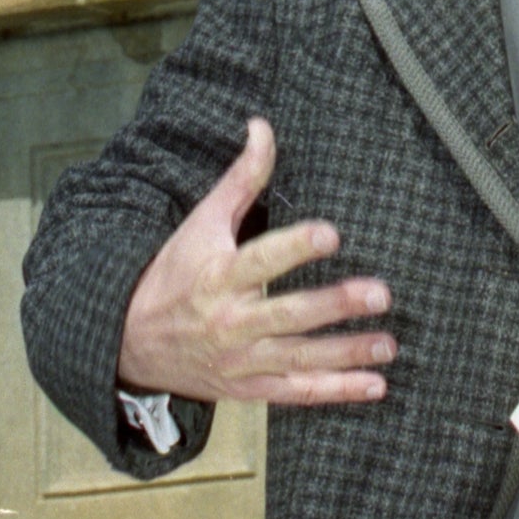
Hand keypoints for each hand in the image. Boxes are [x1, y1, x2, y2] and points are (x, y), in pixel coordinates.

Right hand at [117, 118, 394, 405]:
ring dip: (347, 353)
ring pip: (299, 359)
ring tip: (389, 342)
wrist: (129, 342)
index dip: (295, 246)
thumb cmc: (175, 272)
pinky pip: (296, 393)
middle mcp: (231, 321)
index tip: (332, 234)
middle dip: (335, 305)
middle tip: (380, 293)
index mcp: (219, 276)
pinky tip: (375, 385)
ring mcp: (240, 360)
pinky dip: (336, 391)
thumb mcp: (201, 222)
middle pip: (288, 314)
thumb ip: (241, 178)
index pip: (261, 260)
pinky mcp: (248, 388)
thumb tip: (263, 125)